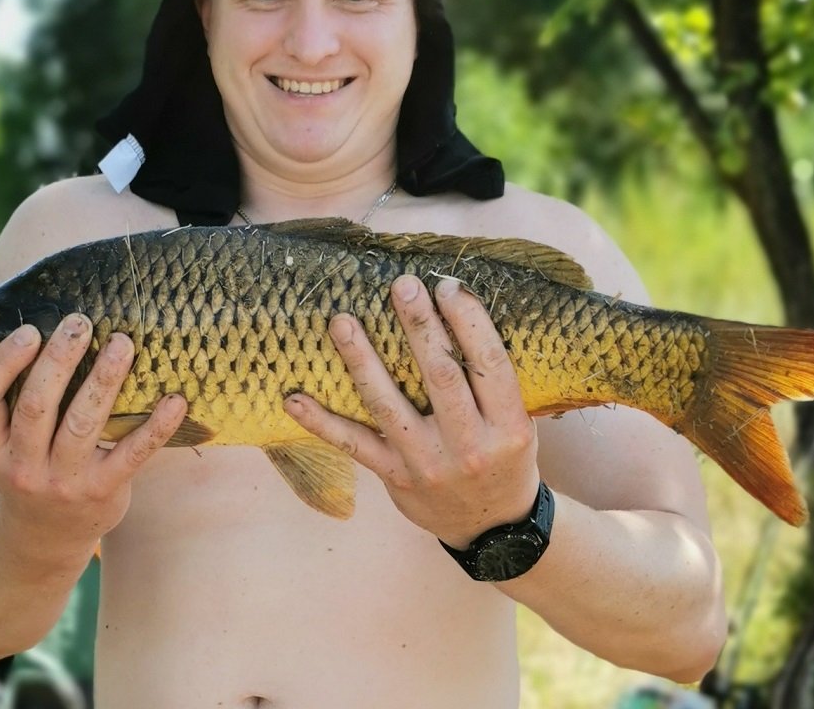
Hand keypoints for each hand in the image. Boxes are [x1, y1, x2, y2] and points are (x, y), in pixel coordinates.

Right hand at [0, 313, 186, 555]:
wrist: (41, 542)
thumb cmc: (29, 470)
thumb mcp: (6, 445)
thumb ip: (16, 401)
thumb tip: (52, 331)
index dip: (3, 363)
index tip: (30, 331)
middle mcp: (22, 466)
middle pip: (36, 406)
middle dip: (58, 359)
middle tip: (80, 323)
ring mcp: (62, 482)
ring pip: (82, 423)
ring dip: (104, 379)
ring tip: (122, 344)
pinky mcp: (102, 492)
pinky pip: (131, 455)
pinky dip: (155, 426)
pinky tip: (174, 401)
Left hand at [284, 274, 540, 548]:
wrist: (491, 528)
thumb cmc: (502, 456)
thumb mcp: (518, 423)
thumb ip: (492, 380)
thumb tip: (457, 308)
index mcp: (509, 427)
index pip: (490, 365)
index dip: (469, 322)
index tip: (449, 286)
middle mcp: (470, 446)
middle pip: (440, 376)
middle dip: (419, 326)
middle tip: (402, 285)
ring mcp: (428, 463)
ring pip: (389, 405)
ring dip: (362, 360)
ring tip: (342, 322)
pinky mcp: (395, 477)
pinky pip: (354, 445)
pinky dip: (321, 423)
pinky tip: (295, 399)